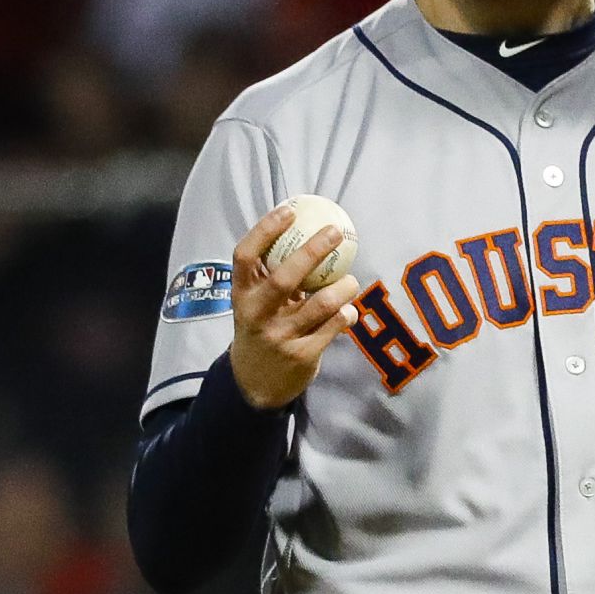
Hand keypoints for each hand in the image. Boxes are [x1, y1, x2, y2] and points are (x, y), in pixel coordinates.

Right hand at [228, 204, 361, 411]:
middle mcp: (257, 314)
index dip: (265, 230)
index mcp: (242, 295)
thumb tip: (306, 228)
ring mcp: (279, 336)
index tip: (290, 211)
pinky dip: (346, 315)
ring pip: (319, 305)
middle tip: (335, 232)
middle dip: (312, 251)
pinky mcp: (301, 355)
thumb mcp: (255, 302)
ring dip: (342, 288)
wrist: (254, 383)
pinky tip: (350, 311)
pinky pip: (333, 327)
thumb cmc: (262, 327)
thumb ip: (272, 274)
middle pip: (284, 278)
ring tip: (352, 280)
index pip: (245, 256)